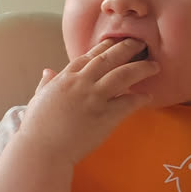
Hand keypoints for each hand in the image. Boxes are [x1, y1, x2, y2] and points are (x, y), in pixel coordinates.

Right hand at [18, 38, 157, 163]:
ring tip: (154, 66)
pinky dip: (140, 98)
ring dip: (141, 68)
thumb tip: (48, 71)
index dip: (105, 47)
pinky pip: (128, 103)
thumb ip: (45, 83)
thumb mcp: (37, 99)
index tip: (116, 41)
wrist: (41, 150)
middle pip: (109, 59)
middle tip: (140, 44)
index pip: (88, 56)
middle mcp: (81, 83)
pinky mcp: (105, 116)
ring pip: (123, 75)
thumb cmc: (36, 129)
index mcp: (65, 78)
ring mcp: (94, 99)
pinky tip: (148, 96)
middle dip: (127, 48)